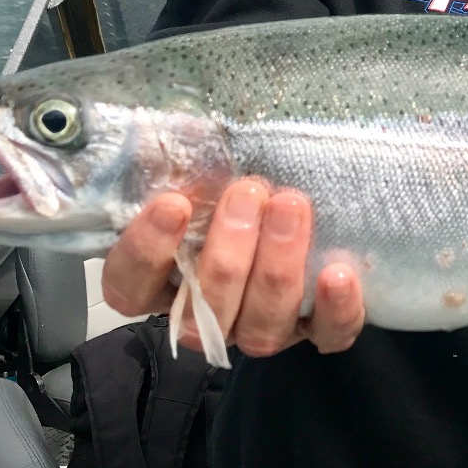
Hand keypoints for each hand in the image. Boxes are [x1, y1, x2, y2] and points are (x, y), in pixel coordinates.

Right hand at [100, 178, 365, 358]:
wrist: (297, 201)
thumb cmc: (235, 185)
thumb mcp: (202, 171)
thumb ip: (182, 164)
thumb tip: (177, 132)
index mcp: (163, 282)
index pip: (130, 287)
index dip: (146, 253)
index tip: (173, 204)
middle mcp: (209, 316)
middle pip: (204, 310)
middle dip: (227, 253)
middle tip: (247, 193)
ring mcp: (262, 327)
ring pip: (261, 326)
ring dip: (275, 268)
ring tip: (290, 206)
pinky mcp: (316, 329)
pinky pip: (326, 335)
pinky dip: (334, 310)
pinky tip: (337, 274)